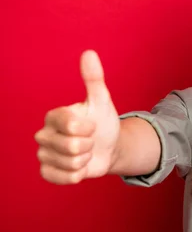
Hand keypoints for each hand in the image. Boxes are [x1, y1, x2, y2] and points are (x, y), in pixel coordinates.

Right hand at [34, 50, 120, 183]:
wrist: (109, 147)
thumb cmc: (102, 122)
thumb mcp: (102, 101)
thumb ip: (94, 78)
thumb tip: (89, 53)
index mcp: (54, 116)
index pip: (71, 125)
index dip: (88, 128)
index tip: (91, 125)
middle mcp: (44, 134)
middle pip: (70, 146)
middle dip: (89, 145)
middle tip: (89, 140)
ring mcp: (43, 154)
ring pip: (70, 163)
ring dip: (85, 159)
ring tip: (85, 152)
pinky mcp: (47, 172)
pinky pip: (64, 178)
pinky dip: (78, 174)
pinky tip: (80, 165)